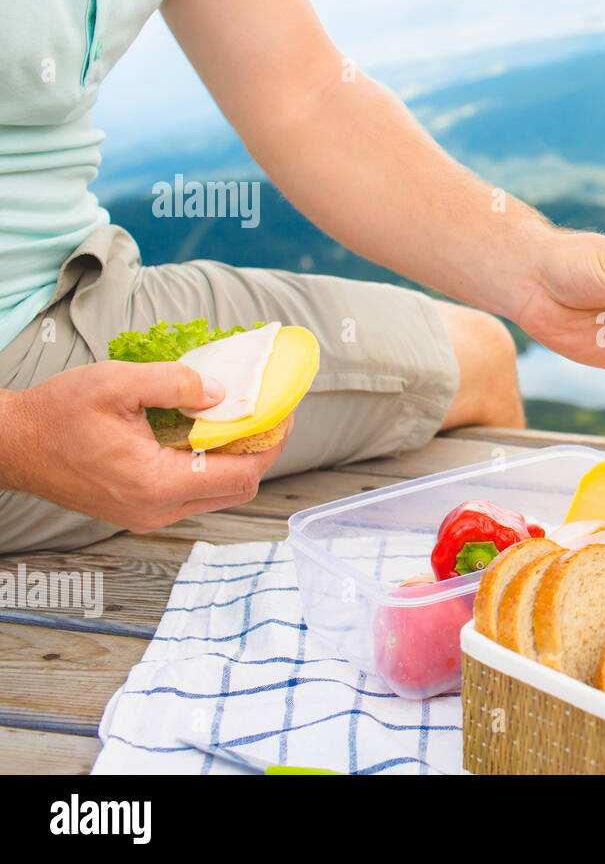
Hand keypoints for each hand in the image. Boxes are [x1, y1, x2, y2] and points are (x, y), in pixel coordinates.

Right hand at [0, 361, 289, 532]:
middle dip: (260, 452)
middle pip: (237, 490)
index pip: (241, 475)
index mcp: (156, 484)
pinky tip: (207, 435)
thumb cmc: (57, 414)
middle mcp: (157, 510)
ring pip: (218, 495)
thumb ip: (176, 384)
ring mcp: (148, 515)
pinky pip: (193, 494)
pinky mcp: (140, 510)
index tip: (283, 414)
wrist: (13, 444)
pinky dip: (210, 467)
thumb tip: (222, 394)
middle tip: (268, 415)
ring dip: (236, 460)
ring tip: (240, 421)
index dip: (271, 444)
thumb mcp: (117, 383)